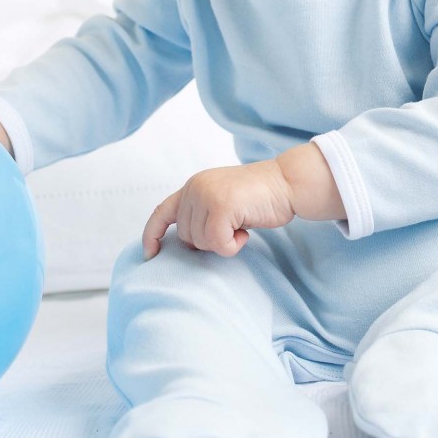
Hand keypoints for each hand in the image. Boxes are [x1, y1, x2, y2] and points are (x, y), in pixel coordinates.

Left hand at [143, 160, 297, 259]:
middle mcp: (195, 187)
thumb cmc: (261, 197)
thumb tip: (188, 242)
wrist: (288, 183)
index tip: (150, 254)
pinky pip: (217, 243)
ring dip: (223, 243)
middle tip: (233, 228)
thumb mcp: (223, 200)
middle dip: (209, 242)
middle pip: (186, 237)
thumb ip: (203, 213)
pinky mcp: (221, 206)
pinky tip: (246, 232)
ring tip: (241, 225)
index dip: (152, 234)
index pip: (162, 211)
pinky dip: (233, 246)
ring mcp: (207, 195)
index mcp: (193, 185)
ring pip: (201, 242)